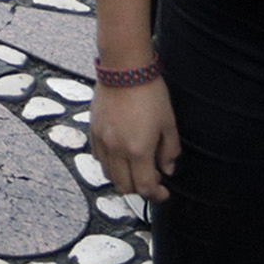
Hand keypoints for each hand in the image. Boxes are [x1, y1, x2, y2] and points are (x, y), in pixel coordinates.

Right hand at [88, 78, 180, 201]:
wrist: (124, 69)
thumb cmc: (149, 92)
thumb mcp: (168, 123)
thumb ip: (170, 150)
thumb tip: (168, 169)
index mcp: (139, 150)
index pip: (145, 187)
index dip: (157, 195)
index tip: (164, 192)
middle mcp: (117, 150)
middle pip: (125, 187)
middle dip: (140, 190)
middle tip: (151, 181)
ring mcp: (103, 141)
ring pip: (109, 175)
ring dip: (123, 178)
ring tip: (135, 169)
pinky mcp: (93, 131)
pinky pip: (98, 158)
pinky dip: (110, 164)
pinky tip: (120, 156)